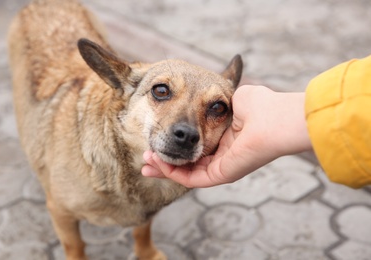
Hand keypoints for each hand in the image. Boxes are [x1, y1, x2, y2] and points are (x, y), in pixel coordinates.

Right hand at [141, 85, 311, 187]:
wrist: (276, 118)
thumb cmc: (261, 105)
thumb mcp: (231, 97)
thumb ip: (216, 99)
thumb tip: (215, 84)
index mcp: (225, 137)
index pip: (194, 145)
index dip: (176, 143)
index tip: (157, 138)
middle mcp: (223, 154)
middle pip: (187, 162)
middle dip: (164, 160)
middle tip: (145, 156)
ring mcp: (222, 167)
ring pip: (186, 173)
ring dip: (164, 167)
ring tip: (145, 161)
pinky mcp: (221, 175)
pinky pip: (192, 179)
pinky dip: (172, 172)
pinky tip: (157, 162)